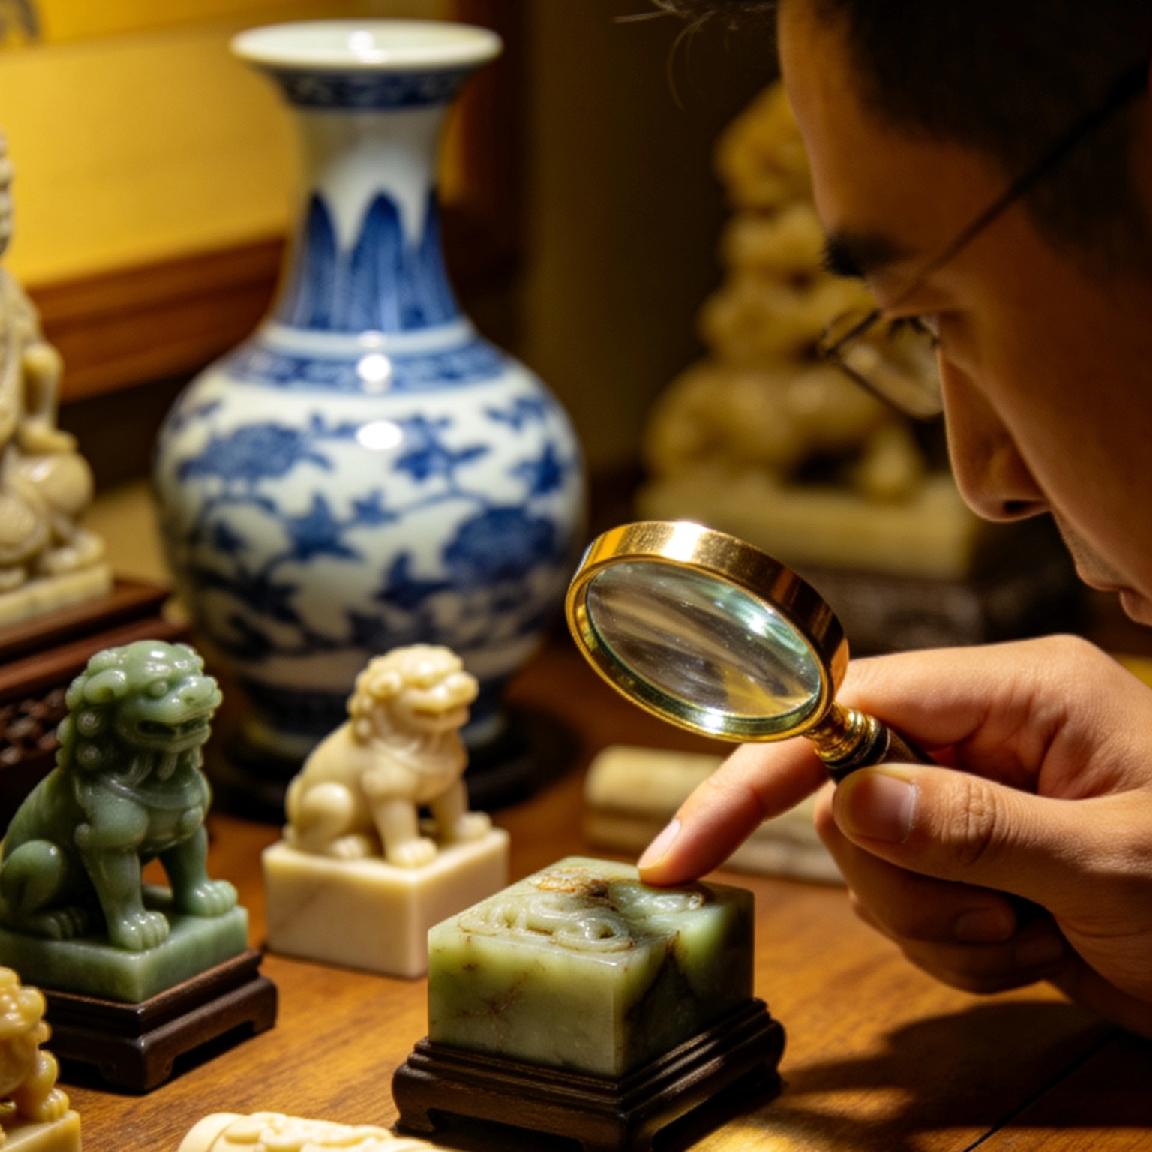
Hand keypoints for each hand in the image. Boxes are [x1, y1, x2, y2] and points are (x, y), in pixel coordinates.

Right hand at [638, 634, 1151, 1036]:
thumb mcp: (1113, 861)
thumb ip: (976, 827)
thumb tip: (848, 802)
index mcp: (1015, 692)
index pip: (848, 707)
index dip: (763, 768)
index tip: (685, 847)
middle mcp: (980, 731)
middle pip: (845, 794)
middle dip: (899, 878)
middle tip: (990, 912)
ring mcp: (972, 796)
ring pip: (869, 861)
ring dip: (934, 922)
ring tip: (1028, 932)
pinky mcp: (971, 856)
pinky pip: (906, 906)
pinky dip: (954, 949)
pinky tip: (1030, 946)